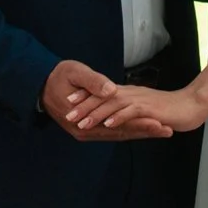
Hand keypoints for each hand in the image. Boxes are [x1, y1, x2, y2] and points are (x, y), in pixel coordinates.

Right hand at [41, 59, 173, 141]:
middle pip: (121, 133)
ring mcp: (87, 132)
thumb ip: (93, 82)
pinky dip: (129, 130)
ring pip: (118, 134)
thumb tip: (112, 91)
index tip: (159, 122)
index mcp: (83, 121)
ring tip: (162, 131)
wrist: (40, 85)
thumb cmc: (58, 76)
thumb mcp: (75, 73)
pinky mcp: (89, 128)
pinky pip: (112, 131)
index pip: (118, 125)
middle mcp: (86, 132)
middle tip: (168, 129)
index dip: (140, 123)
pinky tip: (143, 128)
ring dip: (140, 132)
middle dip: (145, 131)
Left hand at [68, 82, 207, 135]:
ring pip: (113, 104)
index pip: (102, 93)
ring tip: (81, 122)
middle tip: (67, 114)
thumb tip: (115, 113)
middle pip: (103, 98)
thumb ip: (129, 107)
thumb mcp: (144, 105)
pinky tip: (108, 124)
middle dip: (85, 106)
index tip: (69, 103)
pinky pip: (132, 112)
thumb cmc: (169, 108)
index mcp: (128, 93)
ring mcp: (141, 101)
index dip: (86, 98)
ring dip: (97, 114)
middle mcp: (132, 94)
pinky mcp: (151, 109)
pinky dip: (119, 117)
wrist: (193, 104)